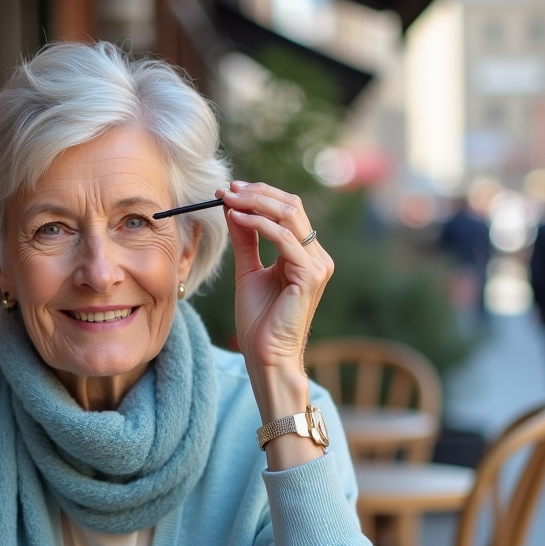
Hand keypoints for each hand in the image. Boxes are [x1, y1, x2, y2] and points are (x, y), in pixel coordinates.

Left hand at [218, 181, 333, 374]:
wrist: (265, 356)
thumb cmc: (258, 321)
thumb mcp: (248, 271)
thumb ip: (245, 240)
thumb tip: (235, 208)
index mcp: (305, 255)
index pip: (288, 210)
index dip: (260, 195)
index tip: (229, 190)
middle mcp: (317, 256)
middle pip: (291, 206)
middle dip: (256, 193)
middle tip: (227, 189)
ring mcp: (317, 265)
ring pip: (289, 216)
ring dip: (255, 203)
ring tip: (228, 200)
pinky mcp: (310, 276)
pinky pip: (283, 238)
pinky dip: (259, 224)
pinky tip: (238, 219)